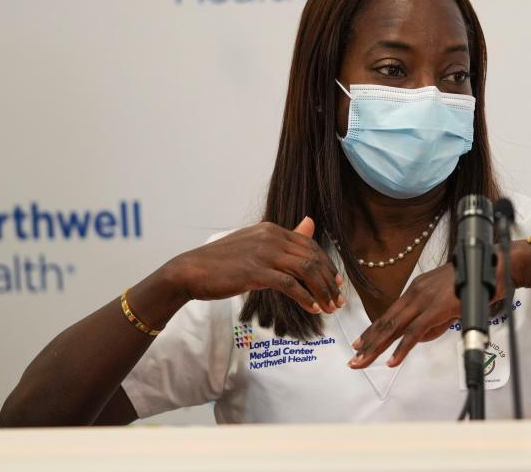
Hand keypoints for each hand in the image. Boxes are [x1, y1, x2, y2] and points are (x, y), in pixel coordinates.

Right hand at [164, 217, 344, 314]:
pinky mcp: (256, 272)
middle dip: (330, 281)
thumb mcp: (255, 243)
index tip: (337, 284)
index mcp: (272, 229)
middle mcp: (271, 237)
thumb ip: (284, 238)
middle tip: (339, 301)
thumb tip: (310, 221)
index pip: (311, 245)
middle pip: (312, 258)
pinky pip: (290, 285)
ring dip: (322, 292)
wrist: (191, 271)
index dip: (328, 266)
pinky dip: (305, 298)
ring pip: (306, 271)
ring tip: (329, 308)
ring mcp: (264, 253)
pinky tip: (312, 308)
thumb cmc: (222, 262)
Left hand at [349, 242, 530, 367]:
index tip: (360, 343)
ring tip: (363, 362)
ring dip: (377, 347)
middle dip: (368, 342)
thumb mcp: (448, 300)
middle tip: (354, 358)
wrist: (492, 267)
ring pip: (394, 328)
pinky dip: (401, 349)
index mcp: (416, 289)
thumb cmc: (474, 280)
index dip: (373, 330)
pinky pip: (414, 333)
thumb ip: (433, 319)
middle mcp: (415, 293)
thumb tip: (421, 337)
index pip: (389, 314)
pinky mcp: (435, 310)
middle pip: (386, 322)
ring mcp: (424, 301)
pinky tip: (392, 361)